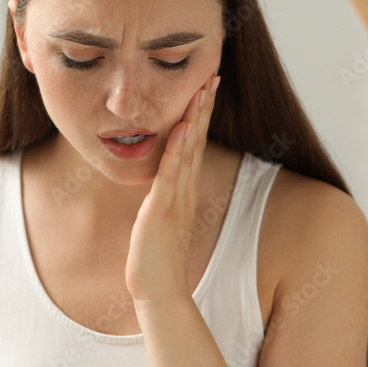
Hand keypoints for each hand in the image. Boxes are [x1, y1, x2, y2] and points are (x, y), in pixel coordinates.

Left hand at [125, 73, 219, 309]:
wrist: (156, 290)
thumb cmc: (155, 258)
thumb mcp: (160, 219)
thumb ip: (164, 198)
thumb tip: (162, 182)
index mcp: (182, 190)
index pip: (192, 145)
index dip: (199, 116)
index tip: (205, 88)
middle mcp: (183, 190)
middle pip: (196, 141)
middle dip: (203, 108)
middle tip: (212, 76)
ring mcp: (175, 199)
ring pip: (187, 152)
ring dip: (195, 119)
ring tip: (202, 90)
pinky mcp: (161, 210)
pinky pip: (170, 175)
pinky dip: (176, 150)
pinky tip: (182, 129)